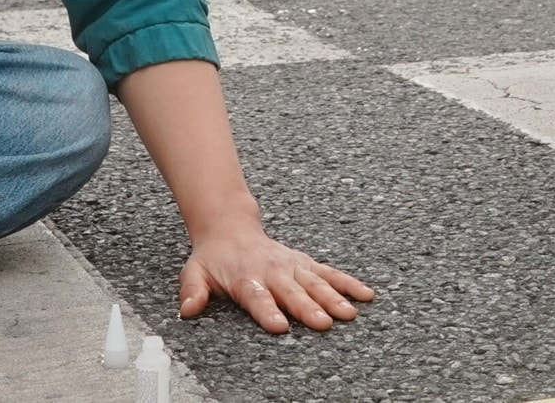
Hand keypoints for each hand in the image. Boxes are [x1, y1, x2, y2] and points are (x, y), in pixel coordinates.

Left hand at [178, 223, 374, 333]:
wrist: (230, 228)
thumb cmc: (213, 259)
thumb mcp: (194, 272)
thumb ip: (192, 292)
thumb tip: (188, 311)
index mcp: (246, 278)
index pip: (257, 297)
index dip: (267, 311)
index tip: (279, 326)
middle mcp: (272, 271)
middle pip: (292, 292)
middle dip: (308, 307)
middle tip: (323, 323)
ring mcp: (292, 266)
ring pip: (315, 282)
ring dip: (333, 298)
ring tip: (349, 313)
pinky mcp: (305, 263)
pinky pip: (330, 273)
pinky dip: (349, 283)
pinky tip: (366, 295)